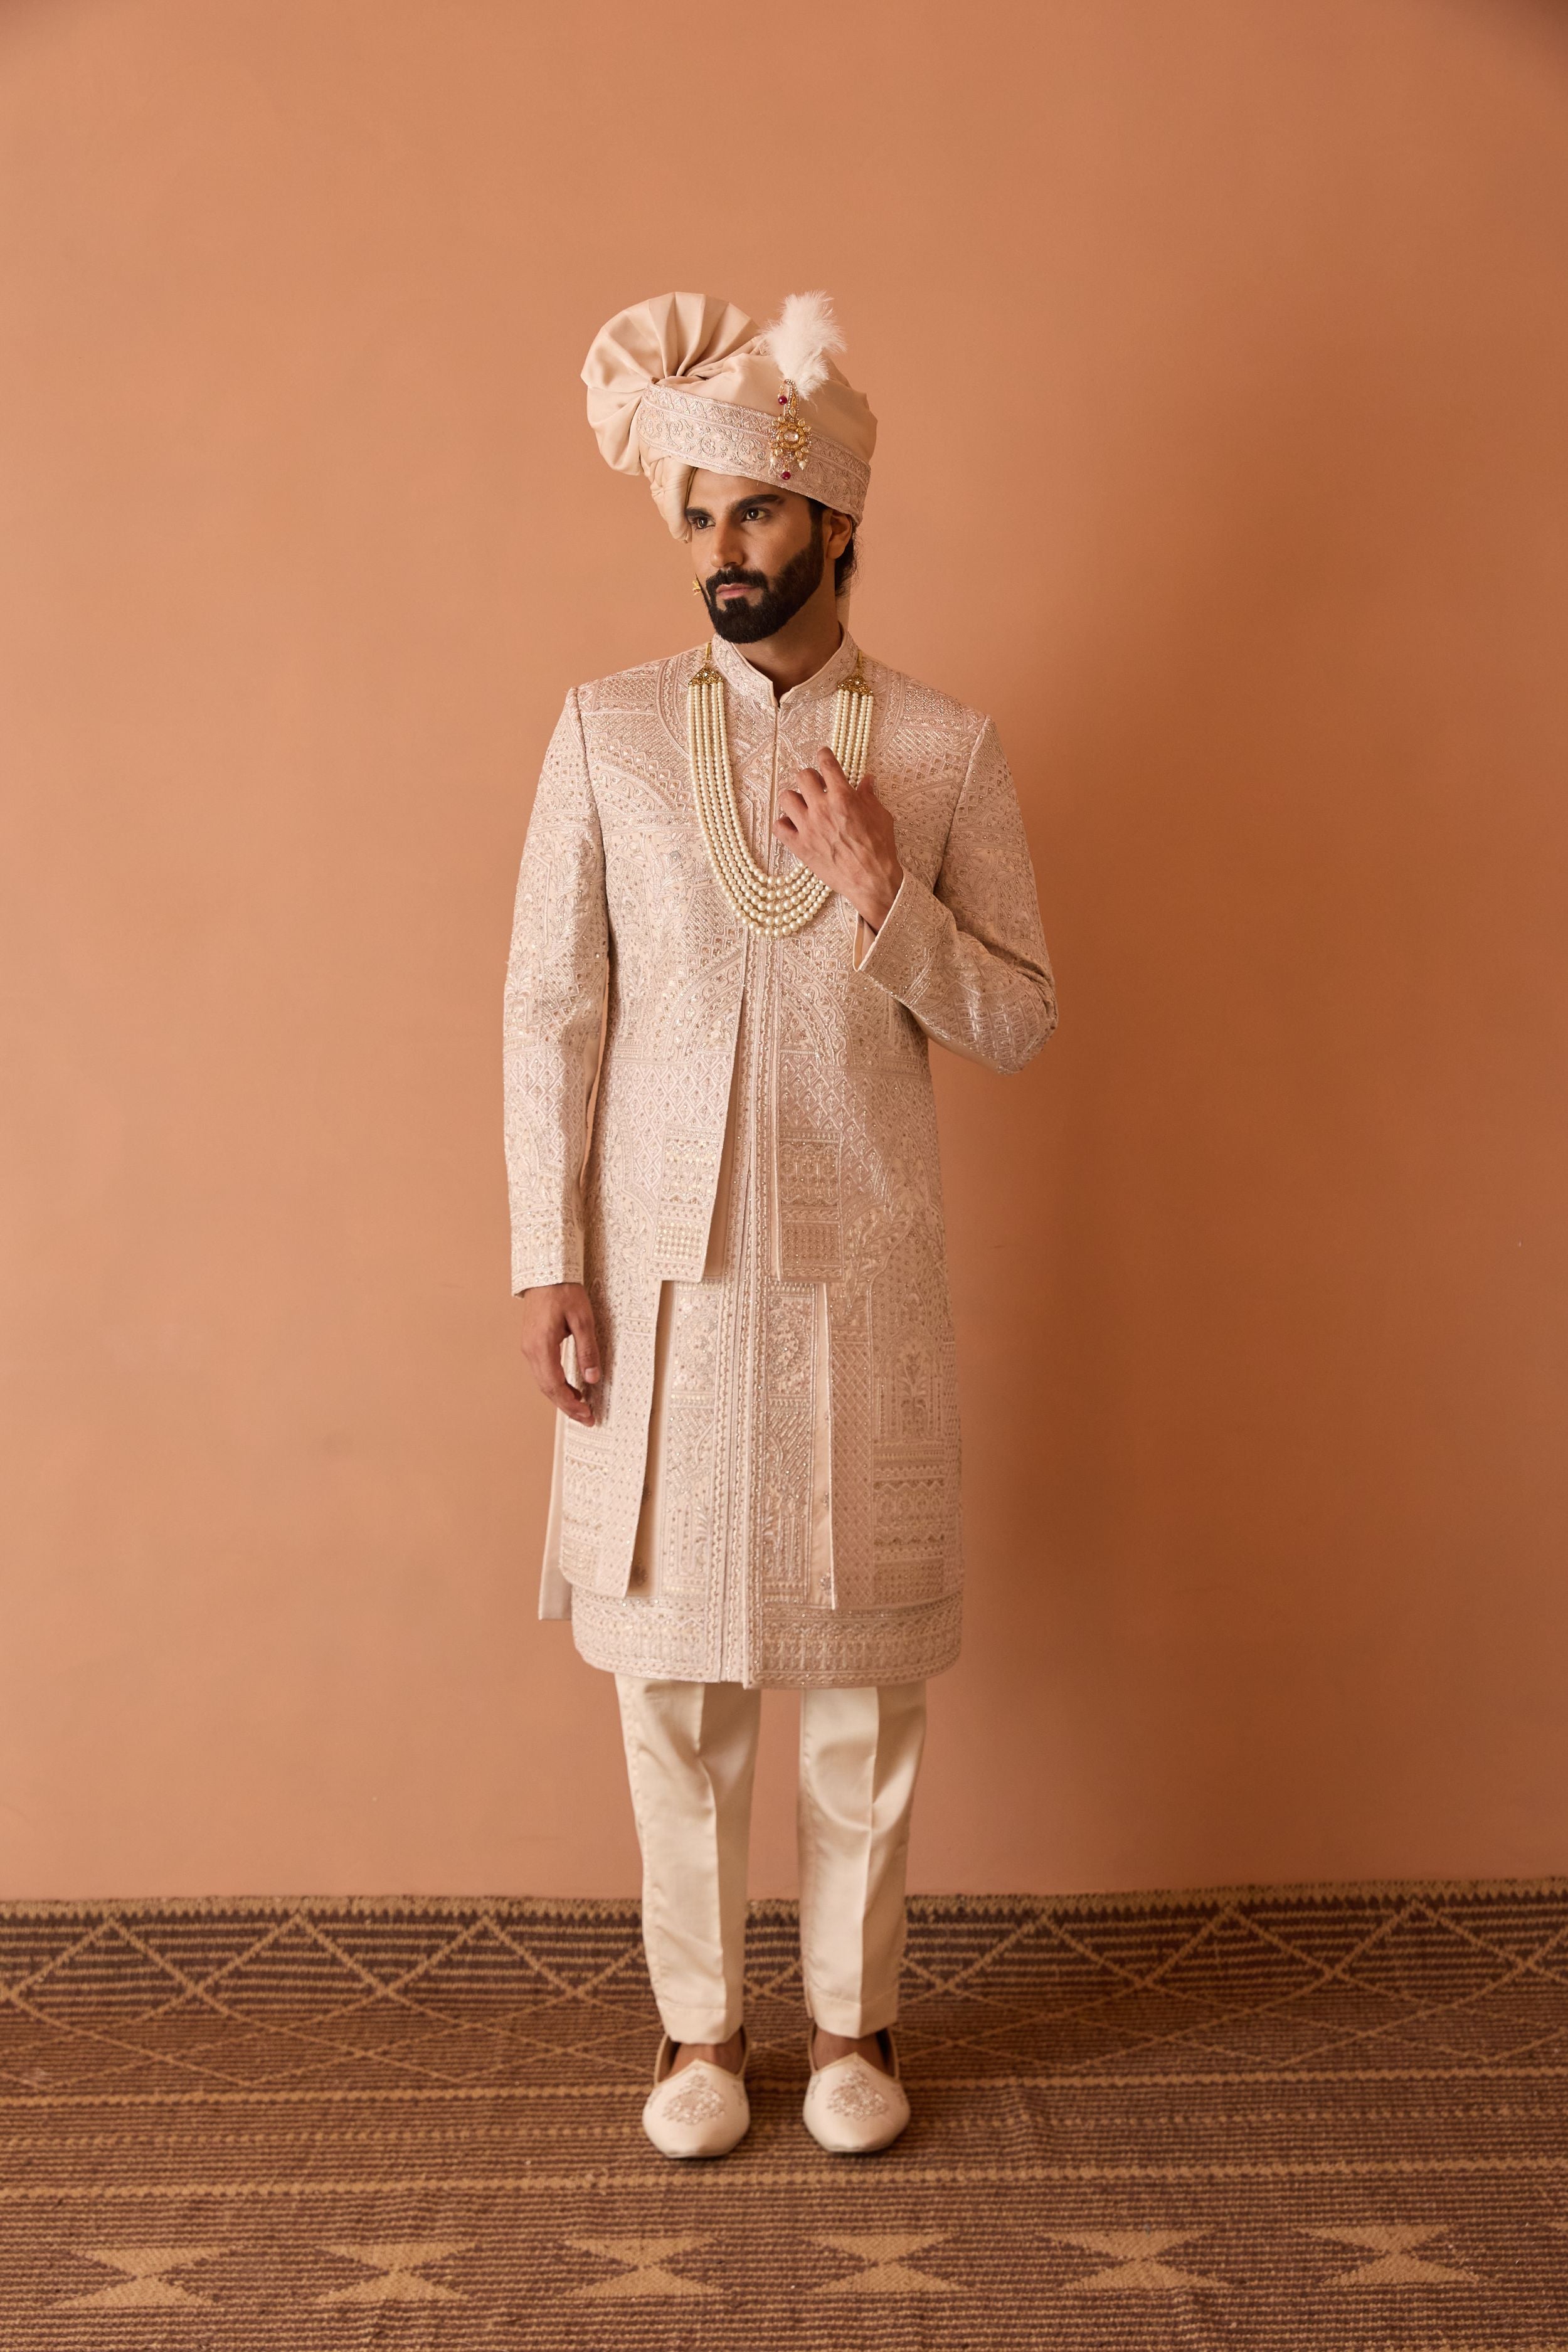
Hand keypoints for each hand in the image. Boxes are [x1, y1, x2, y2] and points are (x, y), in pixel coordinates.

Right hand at [516, 1282, 600, 1425]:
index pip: (555, 1385)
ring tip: (580, 1406)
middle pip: (547, 1388)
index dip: (571, 1404)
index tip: (587, 1414)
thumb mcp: (583, 1319)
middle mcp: (531, 1350)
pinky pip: (542, 1371)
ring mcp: (529, 1347)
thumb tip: (593, 1377)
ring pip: (543, 1382)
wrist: (545, 1271)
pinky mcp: (532, 1343)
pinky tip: (568, 1388)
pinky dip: (555, 1384)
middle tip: (587, 1417)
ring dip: (561, 1397)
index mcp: (542, 1346)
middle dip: (567, 1406)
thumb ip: (588, 1350)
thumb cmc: (563, 1291)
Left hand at [774, 747, 902, 932]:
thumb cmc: (879, 850)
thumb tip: (866, 781)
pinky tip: (794, 826)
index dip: (824, 755)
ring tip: (803, 805)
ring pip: (786, 798)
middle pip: (803, 776)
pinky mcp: (800, 846)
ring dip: (794, 798)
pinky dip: (783, 823)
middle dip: (810, 778)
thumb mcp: (881, 816)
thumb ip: (869, 796)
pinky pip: (778, 826)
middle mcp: (822, 809)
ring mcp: (808, 828)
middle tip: (816, 785)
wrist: (872, 881)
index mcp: (843, 797)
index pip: (827, 764)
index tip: (823, 755)